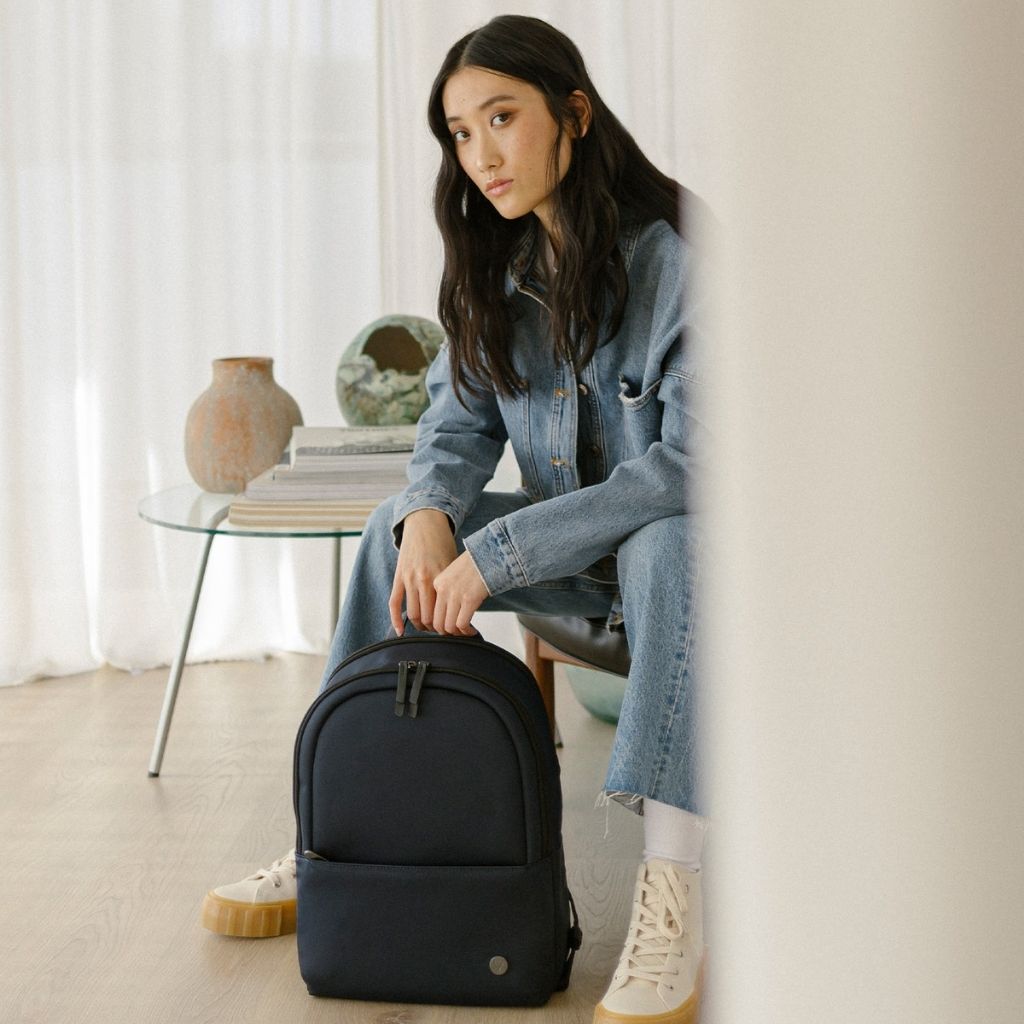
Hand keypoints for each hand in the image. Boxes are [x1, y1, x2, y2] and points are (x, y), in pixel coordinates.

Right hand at [389, 509, 456, 633]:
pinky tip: (400, 632)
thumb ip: (453, 584)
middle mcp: (423, 579)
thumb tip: (462, 609)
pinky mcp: (398, 576)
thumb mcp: (453, 564)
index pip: (442, 612)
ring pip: (412, 613)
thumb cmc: (442, 543)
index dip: (448, 624)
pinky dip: (395, 619)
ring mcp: (408, 578)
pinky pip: (394, 603)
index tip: (453, 629)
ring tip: (426, 627)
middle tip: (441, 631)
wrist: (424, 524)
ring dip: (420, 625)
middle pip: (427, 617)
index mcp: (439, 577)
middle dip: (434, 628)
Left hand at [431, 552, 488, 635]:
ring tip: (465, 632)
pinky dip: (466, 632)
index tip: (447, 627)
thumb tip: (450, 612)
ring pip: (448, 626)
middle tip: (456, 634)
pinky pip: (462, 624)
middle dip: (447, 633)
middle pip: (437, 622)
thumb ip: (448, 591)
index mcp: (437, 583)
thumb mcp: (454, 575)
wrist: (490, 554)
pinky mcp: (469, 599)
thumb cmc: (476, 564)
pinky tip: (472, 631)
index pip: (431, 611)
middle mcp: (443, 590)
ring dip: (457, 634)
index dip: (438, 624)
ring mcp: (455, 595)